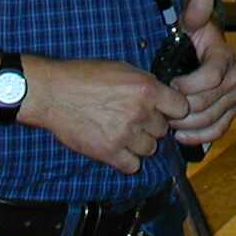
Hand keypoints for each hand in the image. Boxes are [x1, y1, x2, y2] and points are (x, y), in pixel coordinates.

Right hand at [21, 54, 188, 174]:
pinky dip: (127, 160)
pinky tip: (117, 148)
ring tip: (123, 132)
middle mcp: (140, 112)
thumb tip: (163, 97)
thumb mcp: (122, 69)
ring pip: (150, 149)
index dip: (173, 109)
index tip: (165, 110)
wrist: (53, 92)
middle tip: (134, 119)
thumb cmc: (84, 76)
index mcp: (147, 88)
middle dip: (152, 125)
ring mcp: (125, 134)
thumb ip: (146, 85)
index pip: (181, 108)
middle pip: (163, 130)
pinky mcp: (108, 152)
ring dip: (140, 143)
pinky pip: (132, 165)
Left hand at [169, 0, 235, 144]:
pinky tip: (181, 136)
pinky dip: (200, 137)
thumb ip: (194, 11)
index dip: (190, 84)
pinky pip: (218, 130)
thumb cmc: (189, 38)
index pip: (212, 76)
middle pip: (210, 101)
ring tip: (168, 123)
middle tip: (163, 109)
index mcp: (224, 57)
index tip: (171, 84)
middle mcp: (234, 78)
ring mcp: (233, 98)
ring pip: (213, 118)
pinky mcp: (229, 113)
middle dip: (184, 107)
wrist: (197, 53)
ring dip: (188, 124)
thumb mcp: (189, 23)